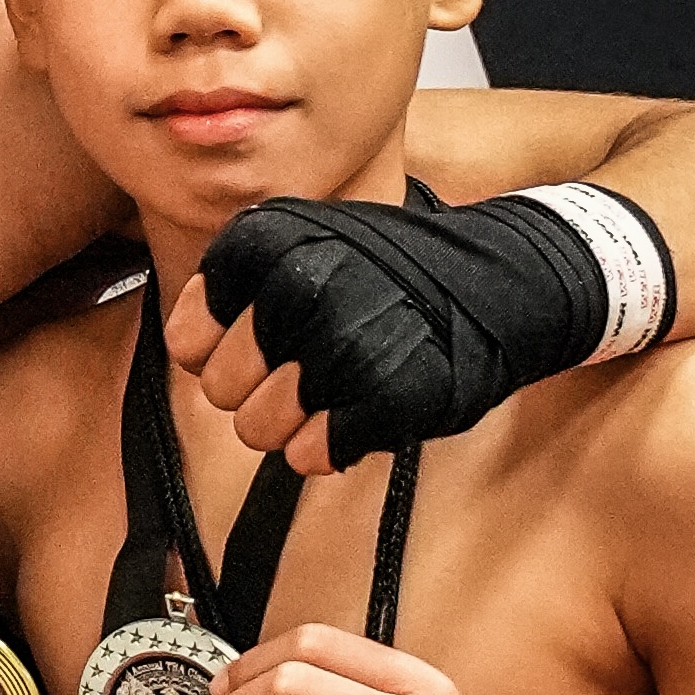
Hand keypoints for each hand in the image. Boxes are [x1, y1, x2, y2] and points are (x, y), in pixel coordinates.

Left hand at [190, 189, 635, 471]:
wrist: (506, 281)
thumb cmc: (395, 272)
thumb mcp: (309, 244)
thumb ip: (243, 288)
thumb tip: (193, 351)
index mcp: (269, 240)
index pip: (188, 337)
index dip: (216, 354)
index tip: (255, 346)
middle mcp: (300, 285)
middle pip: (220, 390)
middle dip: (255, 393)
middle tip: (301, 373)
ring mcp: (344, 343)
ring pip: (258, 431)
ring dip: (293, 424)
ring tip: (335, 390)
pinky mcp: (388, 397)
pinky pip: (312, 454)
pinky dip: (329, 447)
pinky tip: (360, 411)